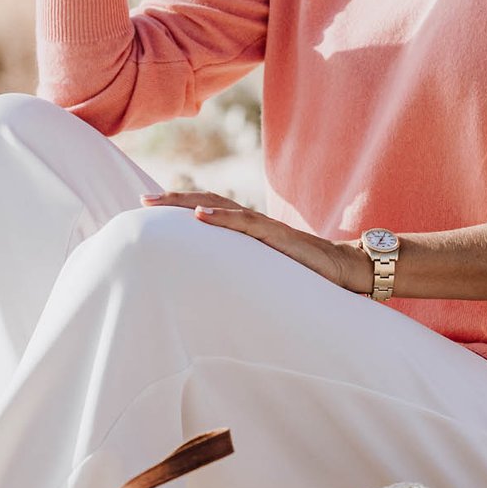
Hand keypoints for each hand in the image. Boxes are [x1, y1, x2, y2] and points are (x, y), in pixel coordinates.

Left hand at [139, 190, 368, 293]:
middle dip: (173, 200)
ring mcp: (264, 228)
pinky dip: (222, 218)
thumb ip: (243, 271)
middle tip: (142, 201)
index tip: (150, 208)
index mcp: (248, 231)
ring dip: (188, 203)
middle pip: (207, 202)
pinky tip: (200, 217)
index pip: (208, 211)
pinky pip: (246, 224)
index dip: (179, 208)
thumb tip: (215, 287)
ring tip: (161, 201)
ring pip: (220, 206)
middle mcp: (252, 223)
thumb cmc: (306, 274)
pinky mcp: (278, 237)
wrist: (344, 270)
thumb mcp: (266, 272)